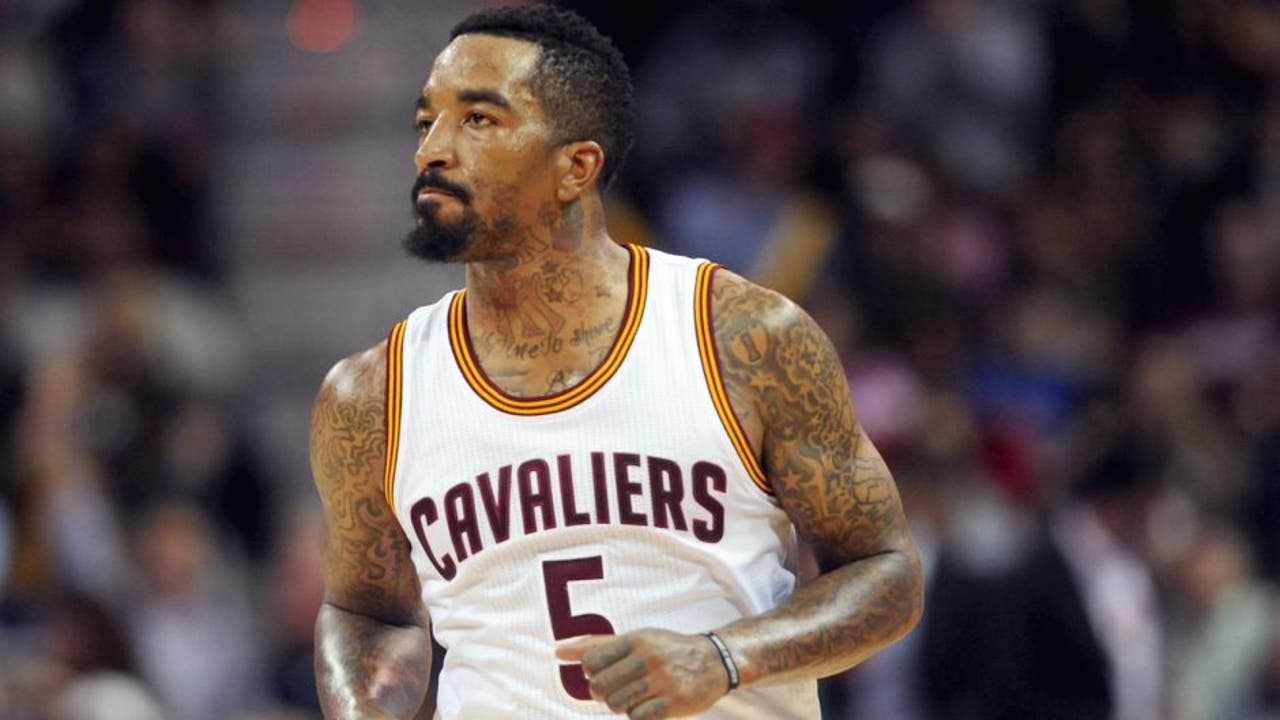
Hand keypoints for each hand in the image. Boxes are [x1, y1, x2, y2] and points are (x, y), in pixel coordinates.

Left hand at [556, 629, 730, 718]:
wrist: (713, 662)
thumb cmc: (666, 650)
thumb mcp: (636, 639)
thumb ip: (597, 645)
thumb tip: (558, 652)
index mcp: (637, 639)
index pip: (591, 661)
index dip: (591, 673)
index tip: (603, 673)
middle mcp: (648, 658)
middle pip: (600, 687)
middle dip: (602, 693)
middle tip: (616, 688)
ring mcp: (661, 681)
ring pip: (617, 704)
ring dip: (621, 705)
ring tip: (635, 696)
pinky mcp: (672, 703)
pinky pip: (637, 717)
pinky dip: (638, 714)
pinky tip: (650, 703)